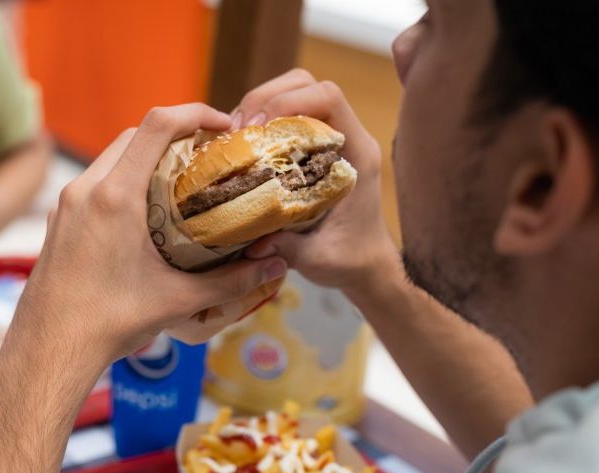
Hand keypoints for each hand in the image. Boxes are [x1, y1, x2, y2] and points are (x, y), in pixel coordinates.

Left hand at [11, 104, 288, 370]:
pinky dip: (122, 181)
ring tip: (180, 184)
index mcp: (115, 197)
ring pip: (111, 158)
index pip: (156, 125)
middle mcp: (86, 190)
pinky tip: (145, 213)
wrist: (49, 348)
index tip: (222, 125)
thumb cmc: (108, 323)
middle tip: (206, 156)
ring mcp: (67, 204)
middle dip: (173, 135)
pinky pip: (94, 183)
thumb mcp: (176, 300)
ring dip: (146, 158)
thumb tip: (274, 266)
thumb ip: (231, 281)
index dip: (194, 113)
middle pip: (134, 135)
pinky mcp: (58, 221)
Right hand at [236, 69, 402, 295]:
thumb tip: (255, 244)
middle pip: (306, 84)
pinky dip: (257, 120)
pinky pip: (283, 113)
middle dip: (266, 97)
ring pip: (293, 91)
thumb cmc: (348, 259)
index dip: (290, 101)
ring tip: (234, 135)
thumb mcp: (320, 260)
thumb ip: (290, 250)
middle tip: (238, 130)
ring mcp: (326, 137)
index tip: (258, 126)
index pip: (329, 98)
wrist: (364, 263)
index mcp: (357, 153)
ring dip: (258, 105)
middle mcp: (345, 136)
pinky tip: (239, 145)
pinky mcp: (309, 144)